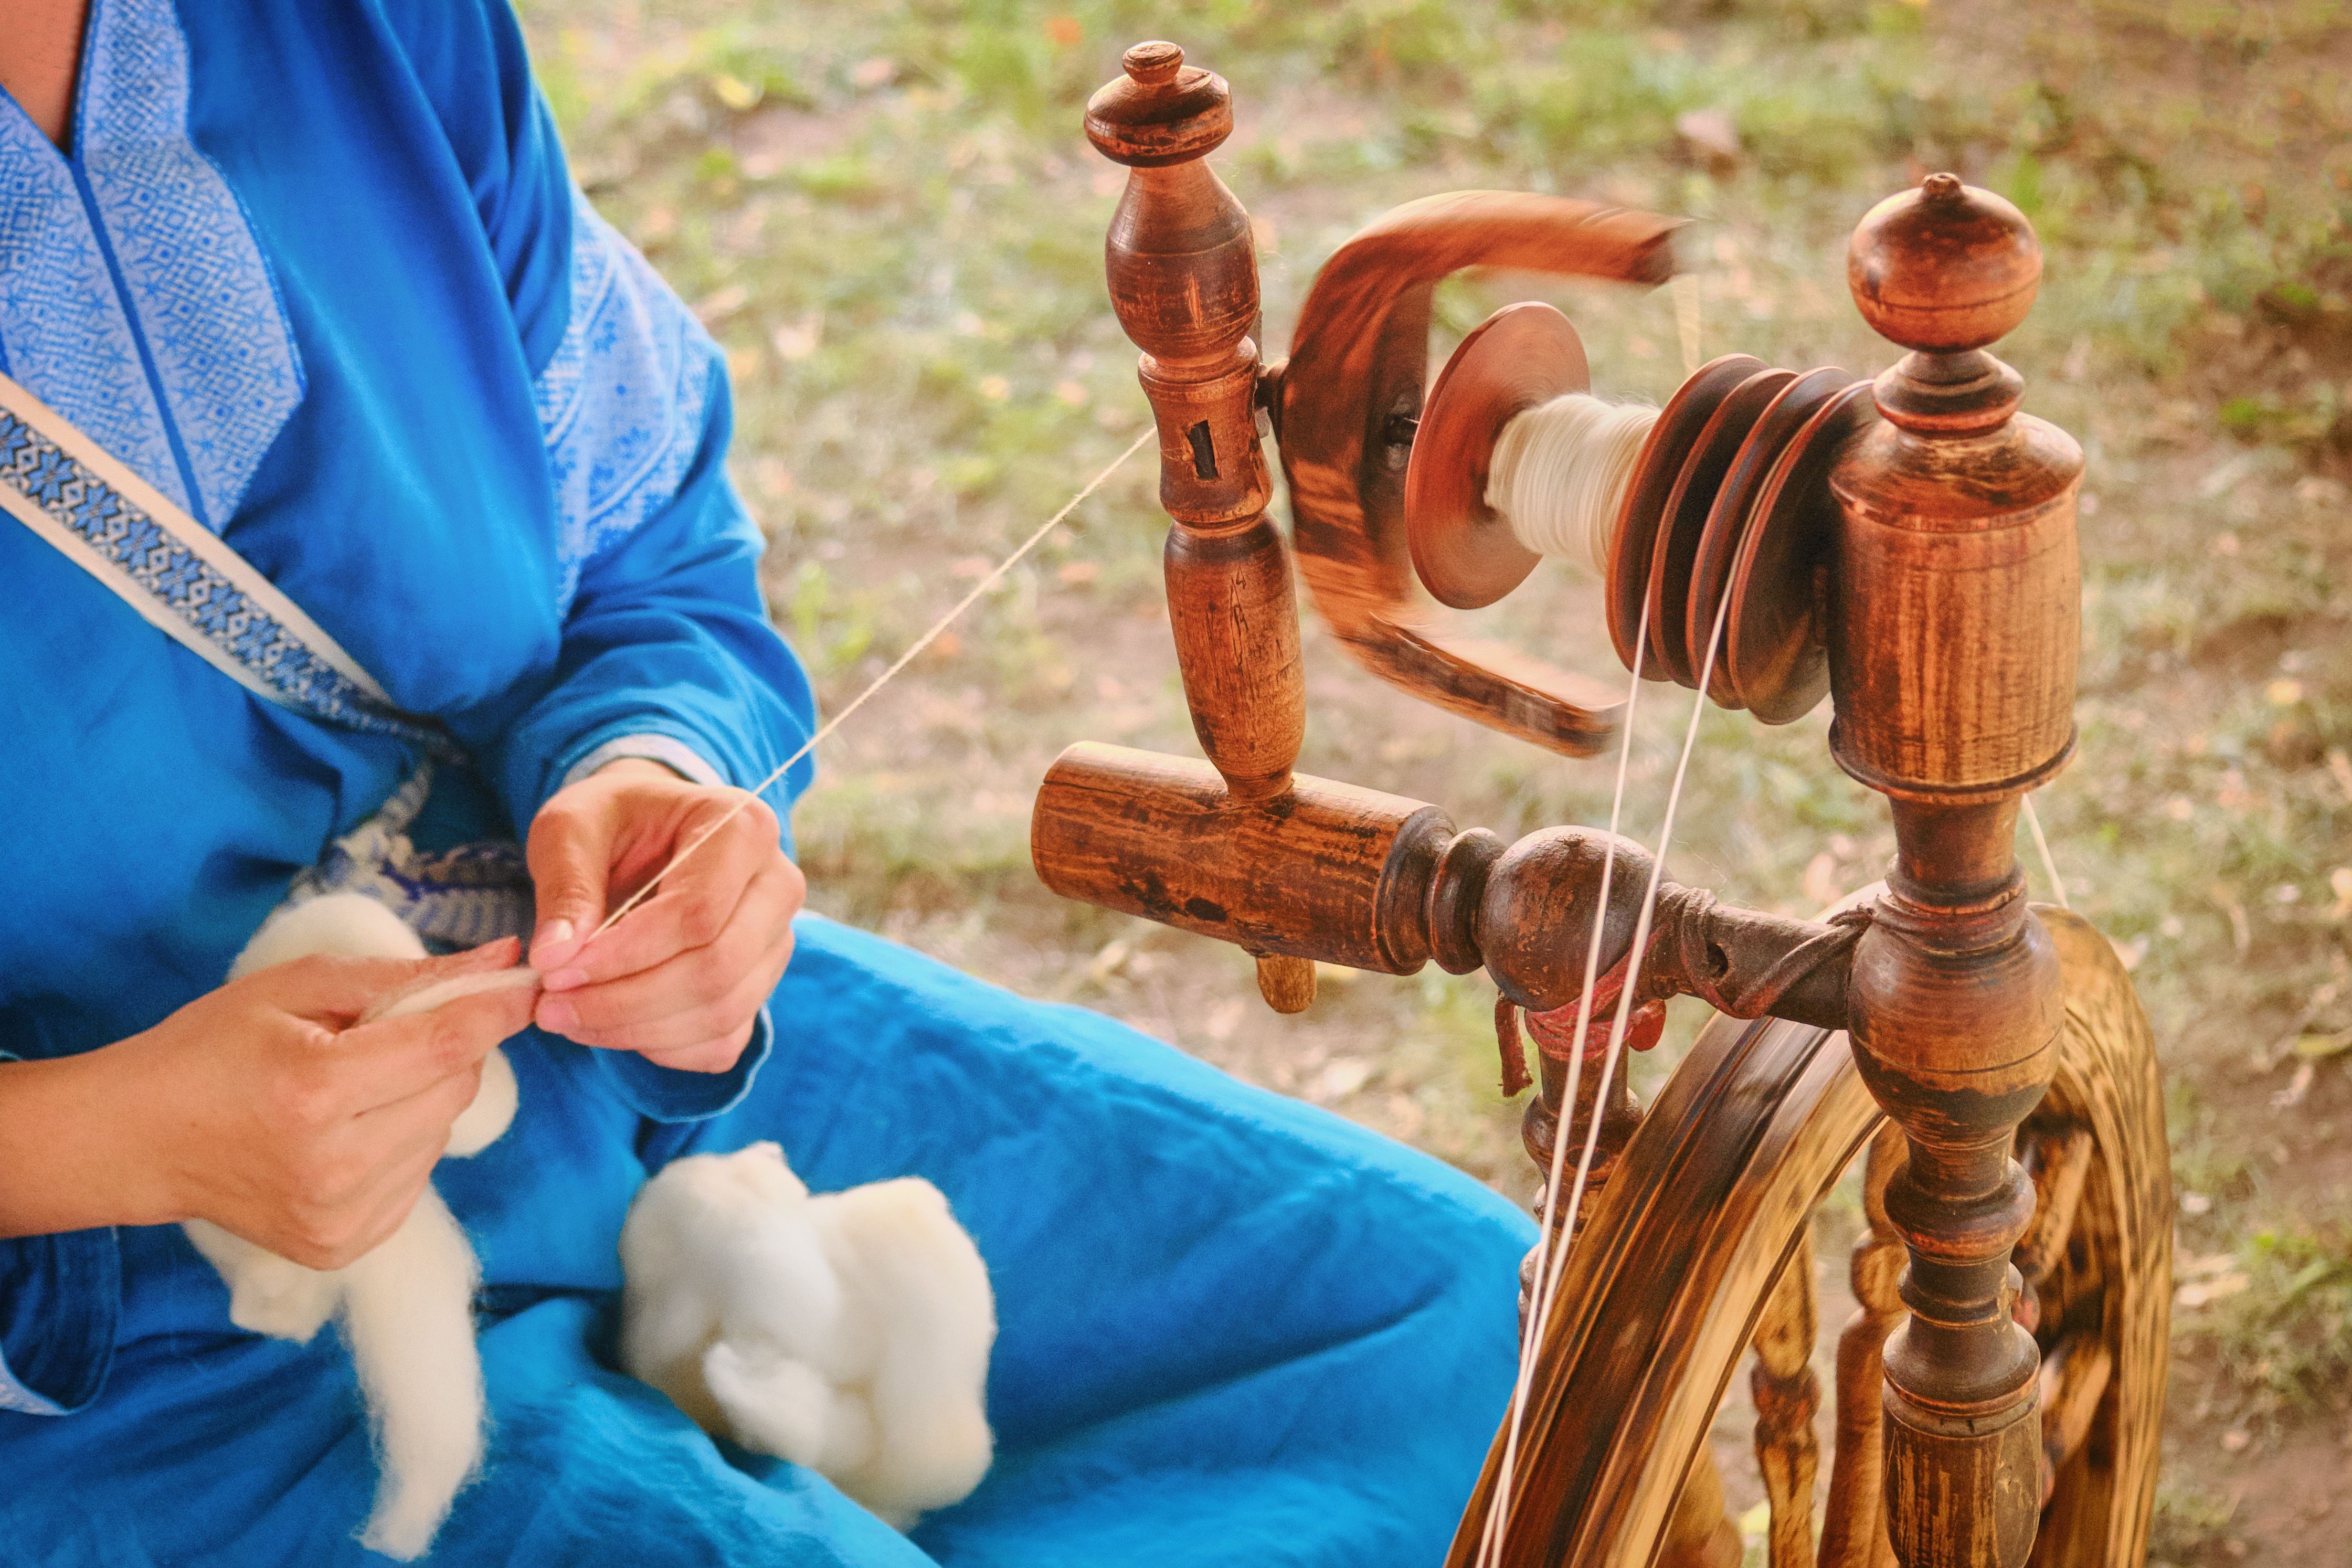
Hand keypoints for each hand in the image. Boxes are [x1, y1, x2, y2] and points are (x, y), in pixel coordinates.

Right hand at [0, 940, 537, 1263]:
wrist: (136, 1142)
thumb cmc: (208, 1051)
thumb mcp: (295, 990)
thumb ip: (402, 977)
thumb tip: (496, 957)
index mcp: (316, 1092)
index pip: (446, 1046)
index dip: (496, 1008)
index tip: (528, 981)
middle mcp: (334, 1166)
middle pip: (454, 1088)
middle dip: (448, 1049)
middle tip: (398, 1033)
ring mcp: (339, 1217)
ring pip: (443, 1133)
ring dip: (423, 1098)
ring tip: (357, 1086)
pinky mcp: (342, 1247)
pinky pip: (417, 1177)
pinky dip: (402, 1143)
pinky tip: (349, 1131)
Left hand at [525, 759, 803, 1073]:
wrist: (647, 831)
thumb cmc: (612, 821)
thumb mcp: (570, 828)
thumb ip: (565, 887)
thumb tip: (555, 959)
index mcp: (743, 828)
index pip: (697, 913)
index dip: (624, 955)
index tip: (555, 972)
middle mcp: (777, 887)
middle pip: (717, 970)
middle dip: (626, 1001)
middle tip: (551, 1006)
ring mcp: (775, 942)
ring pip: (721, 1013)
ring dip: (636, 1030)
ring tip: (568, 1016)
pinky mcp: (760, 985)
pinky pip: (722, 1042)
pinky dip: (663, 1048)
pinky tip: (613, 1024)